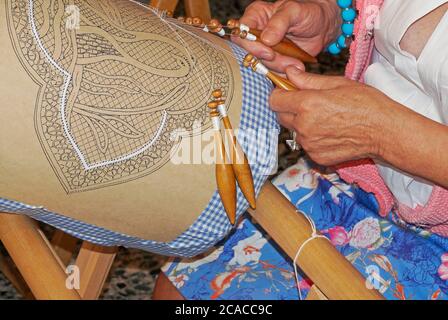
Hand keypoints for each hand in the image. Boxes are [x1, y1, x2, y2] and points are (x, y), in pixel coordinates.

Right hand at [232, 0, 339, 72]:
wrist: (322, 27)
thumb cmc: (308, 13)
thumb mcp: (295, 11)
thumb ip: (279, 22)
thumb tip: (266, 39)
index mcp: (255, 16)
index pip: (241, 33)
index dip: (252, 46)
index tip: (269, 52)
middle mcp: (255, 33)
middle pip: (248, 53)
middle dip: (268, 61)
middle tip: (286, 62)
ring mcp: (262, 48)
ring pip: (260, 65)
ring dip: (278, 68)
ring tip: (296, 63)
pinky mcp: (271, 61)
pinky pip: (270, 72)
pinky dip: (282, 73)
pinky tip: (294, 66)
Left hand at [270, 66, 401, 165]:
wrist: (384, 131)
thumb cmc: (366, 104)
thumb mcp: (337, 84)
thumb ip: (308, 80)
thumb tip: (289, 72)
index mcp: (307, 104)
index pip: (274, 100)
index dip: (280, 94)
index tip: (288, 92)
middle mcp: (304, 126)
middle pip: (280, 116)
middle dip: (289, 109)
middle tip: (309, 104)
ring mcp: (309, 144)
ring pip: (293, 131)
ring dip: (301, 124)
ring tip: (324, 118)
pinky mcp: (316, 156)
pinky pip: (306, 145)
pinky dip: (312, 138)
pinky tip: (330, 132)